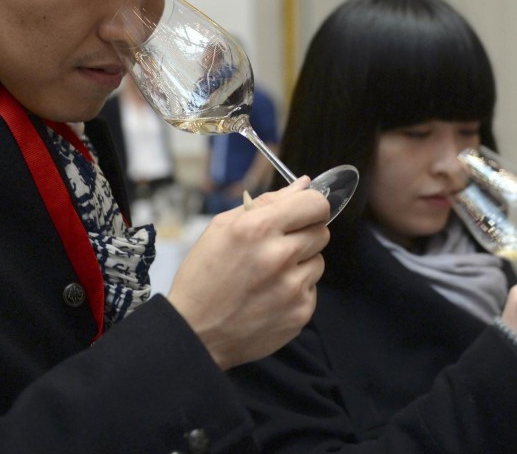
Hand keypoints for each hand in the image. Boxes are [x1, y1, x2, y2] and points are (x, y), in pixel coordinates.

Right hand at [167, 177, 329, 369]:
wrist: (195, 333)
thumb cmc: (203, 277)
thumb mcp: (222, 227)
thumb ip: (267, 202)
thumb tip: (303, 184)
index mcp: (258, 229)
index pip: (315, 203)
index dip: (311, 205)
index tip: (303, 211)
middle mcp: (280, 256)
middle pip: (321, 231)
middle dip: (304, 233)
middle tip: (278, 246)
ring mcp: (293, 288)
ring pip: (318, 261)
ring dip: (300, 263)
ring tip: (268, 274)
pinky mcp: (301, 312)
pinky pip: (312, 289)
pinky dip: (296, 289)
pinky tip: (269, 295)